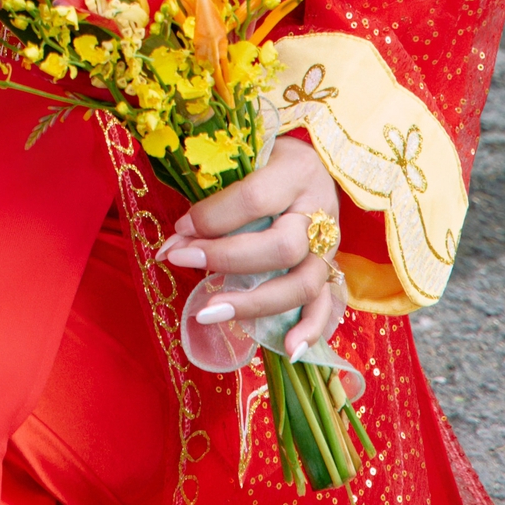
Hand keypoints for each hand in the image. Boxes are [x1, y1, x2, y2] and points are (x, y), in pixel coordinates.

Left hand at [159, 134, 351, 352]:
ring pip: (303, 283)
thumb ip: (211, 188)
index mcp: (296, 171)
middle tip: (181, 260)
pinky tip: (288, 350)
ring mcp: (330, 244)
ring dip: (254, 303)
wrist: (314, 161)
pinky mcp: (331, 269)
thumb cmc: (267, 155)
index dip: (213, 217)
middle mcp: (319, 209)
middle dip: (226, 259)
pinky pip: (328, 304)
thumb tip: (173, 240)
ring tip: (208, 313)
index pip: (255, 198)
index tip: (179, 228)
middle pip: (281, 247)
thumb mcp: (243, 154)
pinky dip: (311, 329)